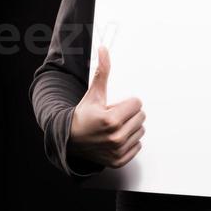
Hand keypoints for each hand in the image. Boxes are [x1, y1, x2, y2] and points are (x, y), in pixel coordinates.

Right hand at [68, 45, 145, 167]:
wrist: (70, 140)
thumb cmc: (83, 115)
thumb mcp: (93, 93)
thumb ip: (102, 71)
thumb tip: (104, 49)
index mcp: (111, 120)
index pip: (137, 103)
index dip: (126, 103)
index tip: (114, 106)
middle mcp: (116, 137)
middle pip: (141, 117)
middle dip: (129, 114)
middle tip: (114, 116)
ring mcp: (118, 151)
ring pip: (141, 131)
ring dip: (131, 127)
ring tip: (114, 127)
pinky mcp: (119, 160)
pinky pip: (138, 145)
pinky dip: (129, 141)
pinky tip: (115, 138)